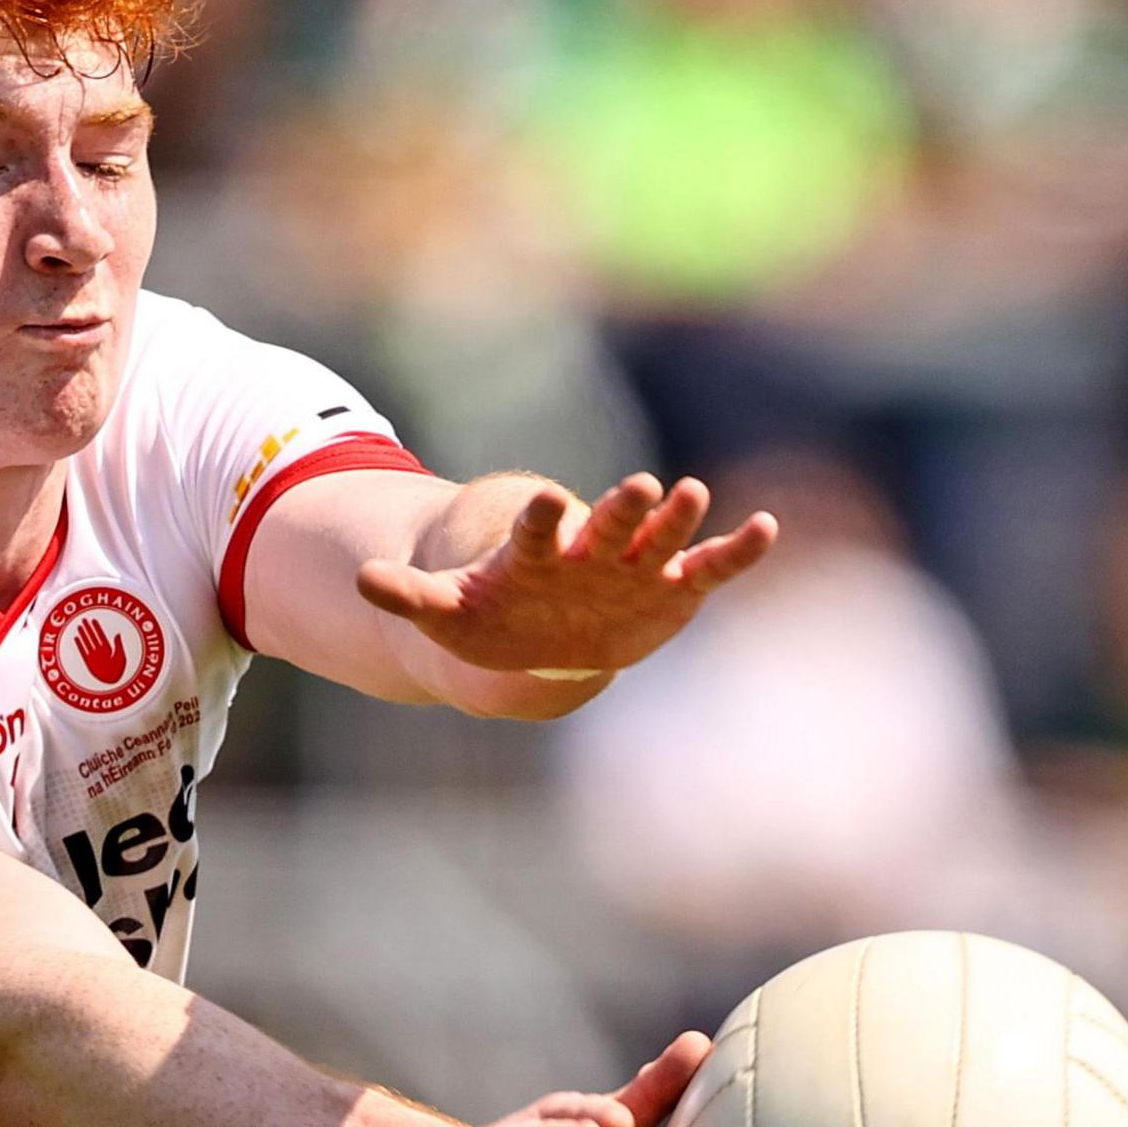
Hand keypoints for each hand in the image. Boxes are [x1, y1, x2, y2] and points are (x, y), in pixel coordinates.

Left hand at [357, 473, 774, 677]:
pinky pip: (710, 568)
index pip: (538, 529)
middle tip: (638, 486)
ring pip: (662, 537)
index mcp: (538, 553)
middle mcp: (591, 550)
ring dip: (678, 517)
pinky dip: (737, 551)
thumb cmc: (494, 618)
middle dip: (622, 509)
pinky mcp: (672, 587)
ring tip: (694, 494)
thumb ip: (411, 596)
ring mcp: (635, 566)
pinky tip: (766, 527)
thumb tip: (361, 581)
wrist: (541, 640)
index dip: (540, 517)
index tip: (543, 499)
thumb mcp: (448, 612)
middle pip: (608, 525)